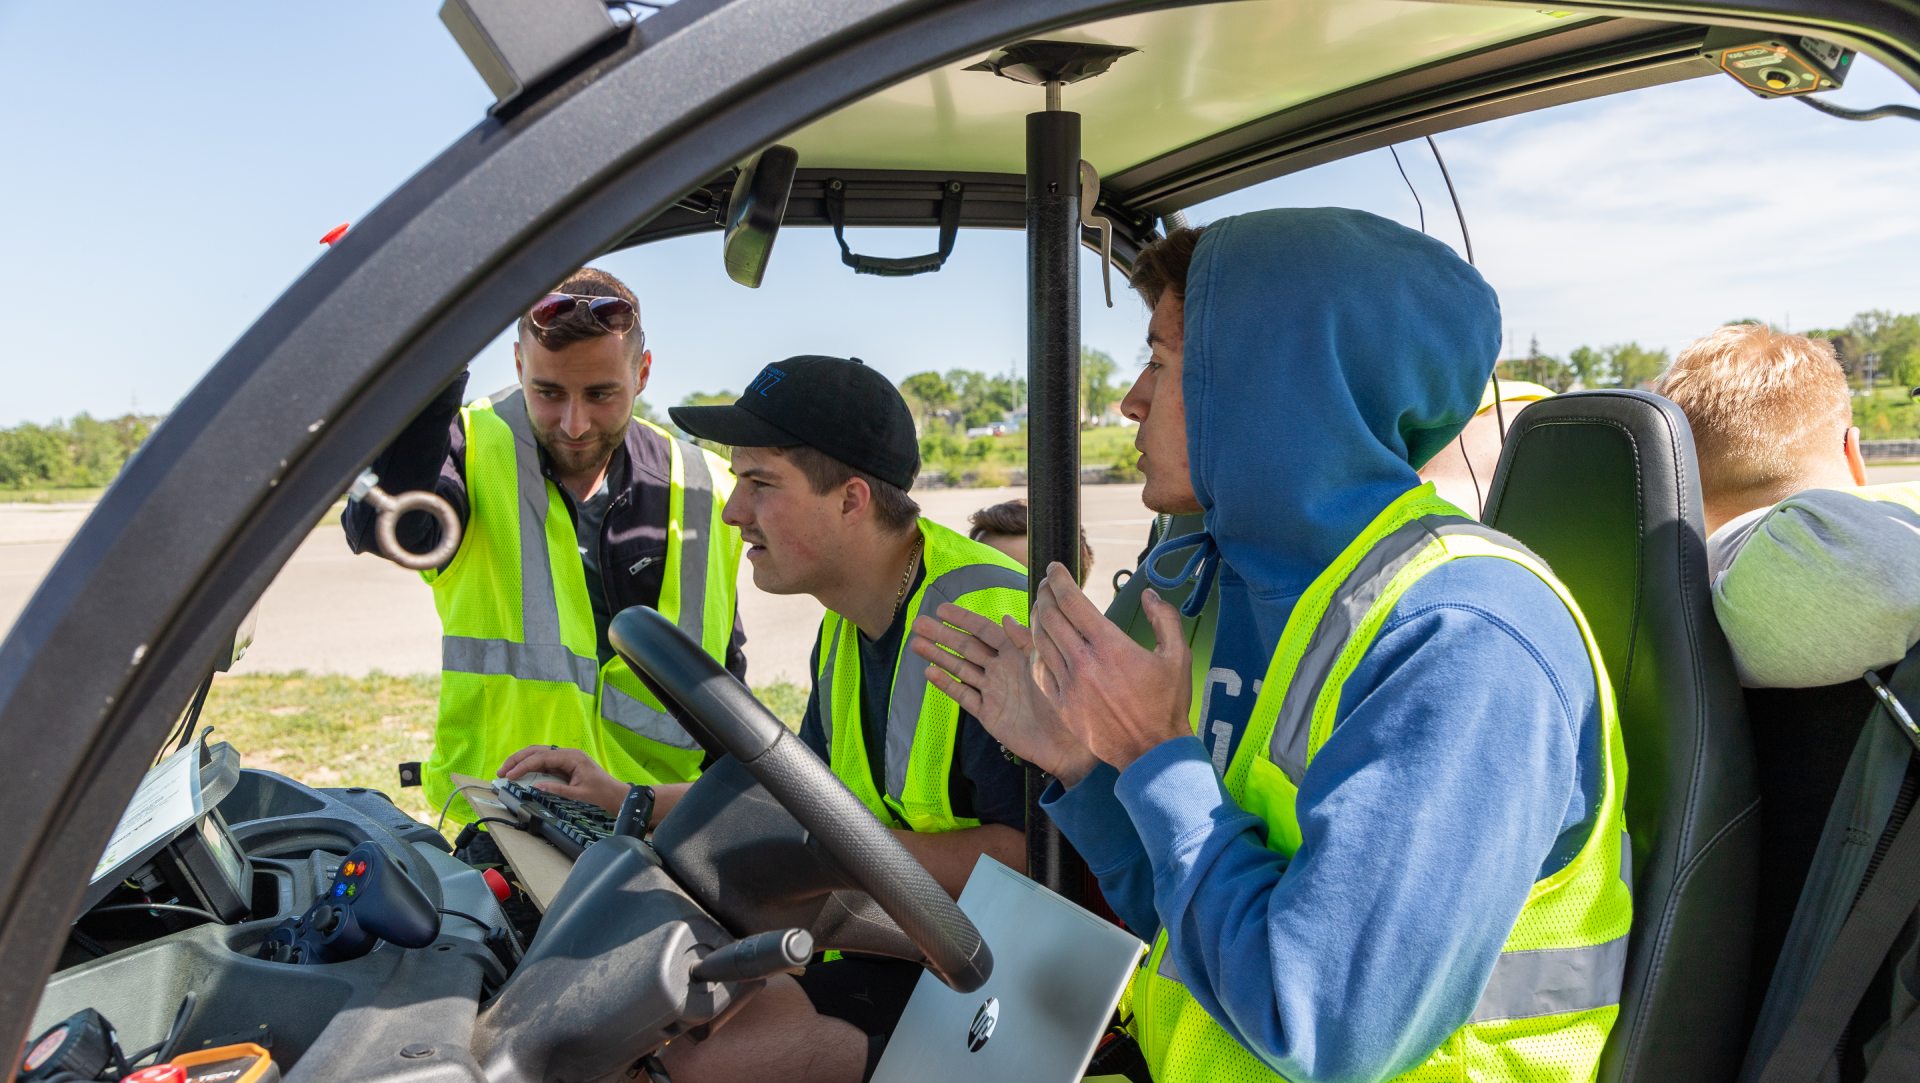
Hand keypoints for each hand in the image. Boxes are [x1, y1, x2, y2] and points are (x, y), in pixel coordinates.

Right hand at [498, 745, 628, 813]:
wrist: (617, 796)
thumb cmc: (602, 795)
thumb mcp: (579, 795)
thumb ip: (557, 790)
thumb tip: (536, 786)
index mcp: (572, 758)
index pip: (542, 758)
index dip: (523, 766)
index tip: (509, 775)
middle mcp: (568, 755)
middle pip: (537, 751)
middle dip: (517, 759)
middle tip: (501, 771)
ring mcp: (566, 759)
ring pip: (539, 755)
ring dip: (522, 761)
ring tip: (507, 771)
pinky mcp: (565, 766)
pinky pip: (544, 763)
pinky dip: (530, 767)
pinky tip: (520, 773)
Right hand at [910, 604, 1098, 784]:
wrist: (1069, 744)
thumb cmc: (1065, 700)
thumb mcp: (1045, 664)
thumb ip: (1024, 642)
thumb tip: (1004, 618)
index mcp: (1016, 653)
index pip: (984, 630)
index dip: (962, 619)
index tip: (940, 609)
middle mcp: (1002, 669)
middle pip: (966, 647)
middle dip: (942, 635)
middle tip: (917, 623)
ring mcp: (993, 691)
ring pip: (960, 669)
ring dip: (938, 656)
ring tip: (915, 644)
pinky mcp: (989, 713)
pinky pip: (964, 696)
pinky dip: (947, 685)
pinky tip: (929, 673)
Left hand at [1030, 562, 1192, 771]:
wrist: (1151, 751)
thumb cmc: (1167, 705)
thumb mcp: (1178, 656)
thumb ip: (1165, 619)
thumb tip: (1149, 594)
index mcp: (1110, 645)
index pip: (1071, 601)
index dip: (1058, 579)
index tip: (1054, 568)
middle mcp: (1084, 662)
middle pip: (1049, 616)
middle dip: (1044, 593)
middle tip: (1046, 583)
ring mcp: (1069, 685)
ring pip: (1040, 640)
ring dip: (1037, 618)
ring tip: (1041, 607)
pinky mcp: (1062, 704)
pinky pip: (1040, 669)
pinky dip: (1037, 650)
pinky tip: (1042, 642)